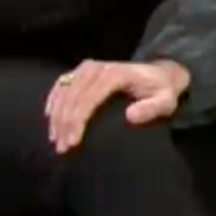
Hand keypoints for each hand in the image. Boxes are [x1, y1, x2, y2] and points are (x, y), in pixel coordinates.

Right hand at [45, 59, 190, 152]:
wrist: (160, 74)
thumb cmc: (161, 91)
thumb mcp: (165, 101)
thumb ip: (152, 108)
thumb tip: (130, 116)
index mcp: (115, 75)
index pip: (88, 99)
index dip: (78, 121)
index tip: (73, 142)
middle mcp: (98, 68)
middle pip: (72, 97)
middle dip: (64, 123)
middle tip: (61, 147)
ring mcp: (88, 68)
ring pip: (64, 91)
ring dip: (56, 115)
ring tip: (55, 139)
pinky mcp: (82, 71)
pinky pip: (62, 84)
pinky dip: (53, 100)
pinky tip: (50, 117)